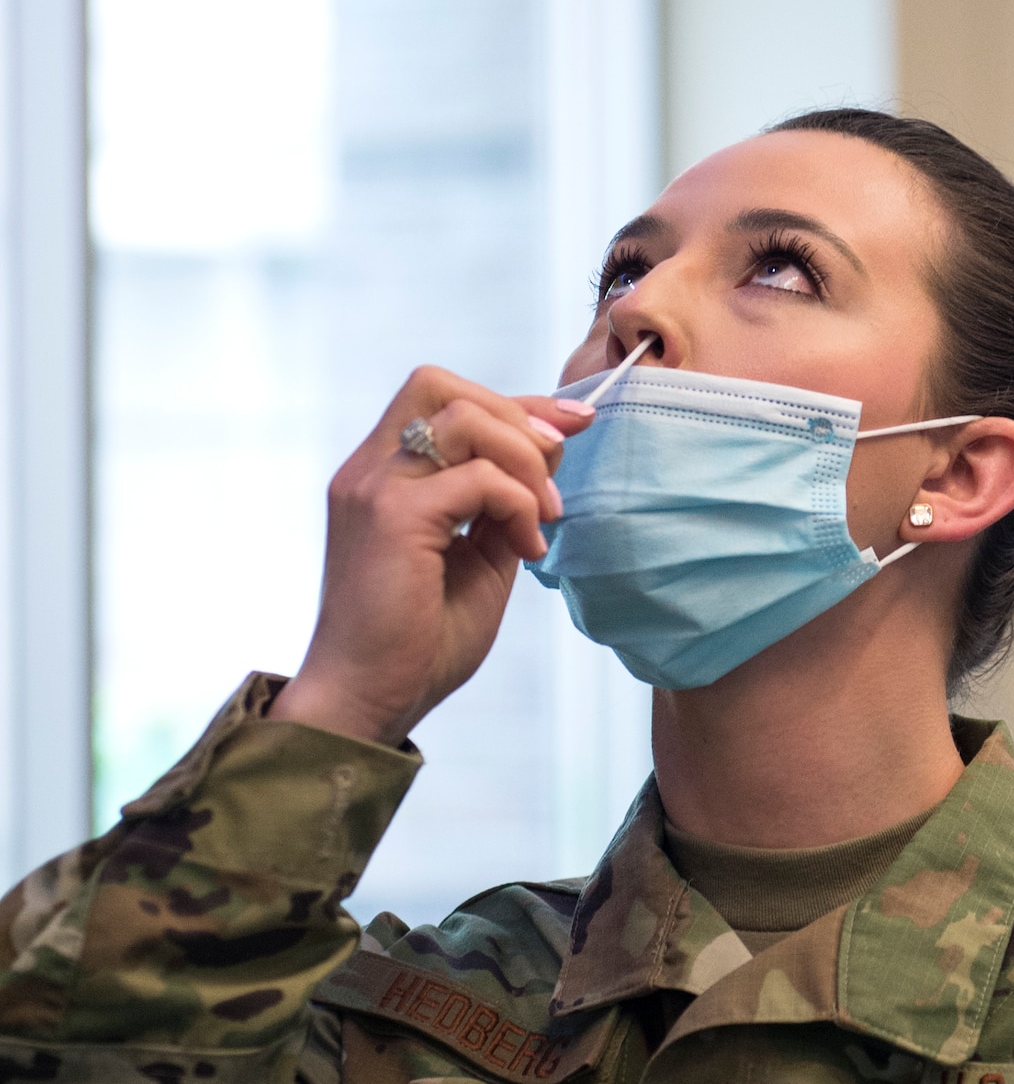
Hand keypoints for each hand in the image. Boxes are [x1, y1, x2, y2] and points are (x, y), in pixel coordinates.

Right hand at [269, 367, 596, 745]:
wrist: (369, 699)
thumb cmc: (417, 645)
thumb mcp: (478, 565)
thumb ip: (500, 512)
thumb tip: (542, 471)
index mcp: (382, 476)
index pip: (443, 401)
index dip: (515, 403)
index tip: (573, 423)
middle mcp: (369, 469)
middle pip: (441, 384)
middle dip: (516, 415)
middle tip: (557, 472)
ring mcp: (374, 487)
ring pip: (461, 416)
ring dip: (522, 460)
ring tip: (545, 520)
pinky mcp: (391, 516)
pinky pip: (476, 476)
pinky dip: (517, 503)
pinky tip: (527, 550)